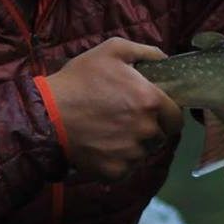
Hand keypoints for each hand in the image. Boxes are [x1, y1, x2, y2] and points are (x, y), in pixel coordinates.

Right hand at [44, 38, 183, 180]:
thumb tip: (165, 58)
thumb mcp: (111, 51)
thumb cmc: (79, 80)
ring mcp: (132, 154)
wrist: (47, 115)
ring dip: (134, 146)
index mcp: (151, 101)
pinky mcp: (116, 172)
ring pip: (143, 153)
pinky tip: (101, 147)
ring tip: (111, 132)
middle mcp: (147, 130)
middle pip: (161, 136)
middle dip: (150, 129)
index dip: (166, 114)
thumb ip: (144, 51)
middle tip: (126, 120)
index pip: (176, 117)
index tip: (151, 111)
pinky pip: (126, 168)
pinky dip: (117, 161)